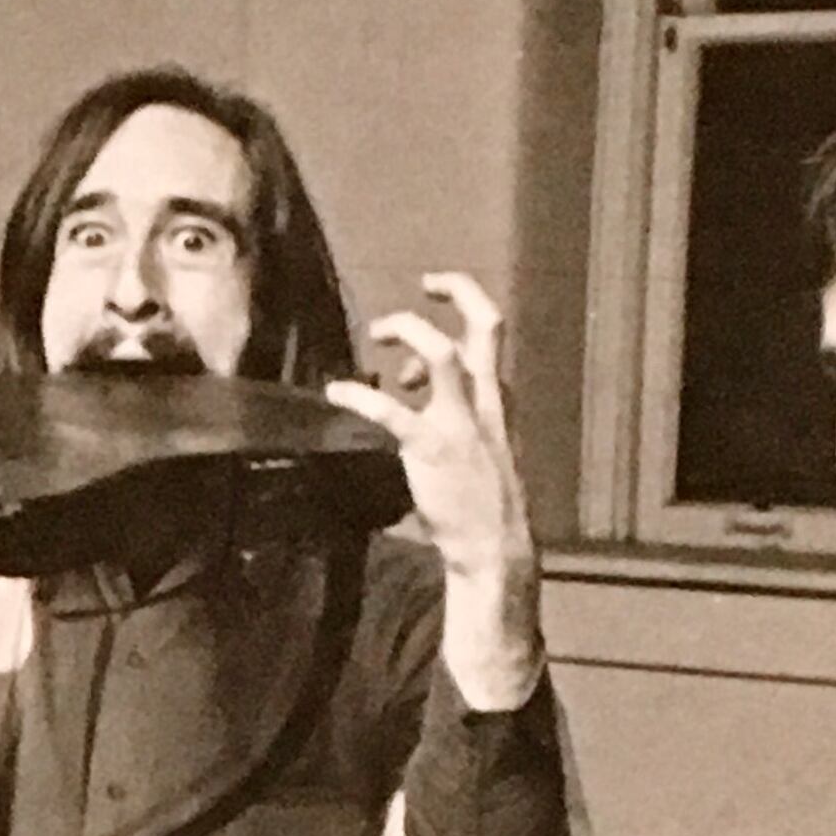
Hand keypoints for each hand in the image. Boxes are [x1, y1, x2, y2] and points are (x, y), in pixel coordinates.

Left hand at [325, 272, 541, 707]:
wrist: (493, 546)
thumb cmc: (480, 501)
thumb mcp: (482, 443)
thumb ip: (455, 407)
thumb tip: (409, 386)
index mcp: (497, 400)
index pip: (491, 332)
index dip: (464, 300)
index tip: (433, 295)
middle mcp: (485, 402)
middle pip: (483, 326)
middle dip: (454, 293)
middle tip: (419, 289)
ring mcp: (459, 423)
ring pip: (440, 353)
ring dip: (406, 331)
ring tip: (375, 337)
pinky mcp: (431, 449)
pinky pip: (390, 412)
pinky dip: (360, 395)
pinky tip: (338, 392)